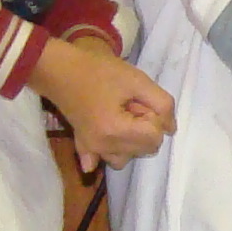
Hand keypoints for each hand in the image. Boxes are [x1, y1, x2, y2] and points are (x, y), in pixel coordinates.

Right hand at [33, 36, 174, 172]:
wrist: (61, 69)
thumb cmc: (99, 71)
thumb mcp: (138, 80)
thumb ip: (162, 104)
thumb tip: (171, 129)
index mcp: (116, 131)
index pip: (155, 137)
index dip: (153, 116)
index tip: (138, 101)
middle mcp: (104, 147)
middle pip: (145, 150)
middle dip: (144, 127)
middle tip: (128, 105)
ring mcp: (92, 150)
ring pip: (128, 157)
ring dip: (131, 141)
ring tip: (119, 116)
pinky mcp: (83, 147)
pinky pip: (100, 161)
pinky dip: (107, 153)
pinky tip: (105, 138)